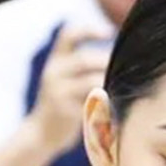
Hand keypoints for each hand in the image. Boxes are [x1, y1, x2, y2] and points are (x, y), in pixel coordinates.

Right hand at [29, 26, 112, 154]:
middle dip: (107, 63)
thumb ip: (81, 67)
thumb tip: (115, 57)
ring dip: (110, 84)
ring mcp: (58, 92)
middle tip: (124, 70)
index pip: (68, 36)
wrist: (40, 134)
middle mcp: (54, 73)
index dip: (88, 30)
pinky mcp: (66, 112)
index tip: (109, 32)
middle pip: (85, 60)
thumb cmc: (61, 105)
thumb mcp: (63, 80)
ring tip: (120, 91)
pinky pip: (93, 103)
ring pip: (91, 81)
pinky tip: (114, 110)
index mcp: (55, 62)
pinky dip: (108, 105)